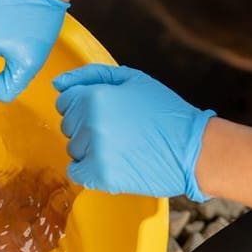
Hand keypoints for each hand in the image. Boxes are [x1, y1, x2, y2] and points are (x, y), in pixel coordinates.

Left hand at [53, 64, 215, 199]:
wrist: (194, 149)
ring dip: (90, 149)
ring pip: (73, 150)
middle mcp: (90, 123)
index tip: (107, 112)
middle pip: (68, 126)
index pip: (65, 101)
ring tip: (121, 146)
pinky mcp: (101, 176)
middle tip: (119, 129)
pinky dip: (89, 170)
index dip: (84, 105)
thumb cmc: (165, 112)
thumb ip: (91, 75)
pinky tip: (113, 163)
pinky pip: (76, 172)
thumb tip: (57, 84)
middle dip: (87, 126)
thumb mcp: (133, 79)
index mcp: (94, 97)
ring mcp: (94, 151)